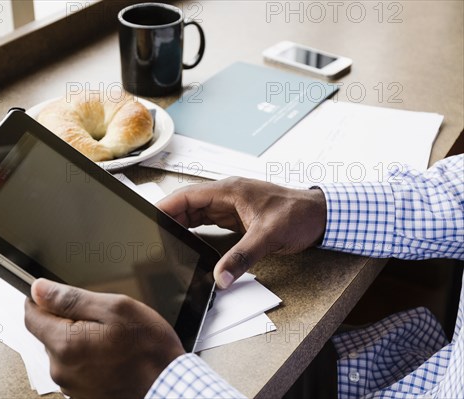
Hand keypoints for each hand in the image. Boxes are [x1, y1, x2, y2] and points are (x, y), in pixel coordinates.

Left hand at [24, 279, 184, 397]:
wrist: (169, 386)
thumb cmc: (149, 349)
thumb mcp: (115, 308)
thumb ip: (71, 298)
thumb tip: (39, 289)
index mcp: (65, 344)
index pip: (31, 315)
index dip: (42, 300)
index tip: (54, 294)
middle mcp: (61, 369)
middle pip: (48, 333)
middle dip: (68, 320)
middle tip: (101, 318)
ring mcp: (71, 385)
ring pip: (64, 351)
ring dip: (80, 340)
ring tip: (111, 338)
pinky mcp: (83, 395)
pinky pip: (77, 368)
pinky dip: (89, 358)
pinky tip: (112, 355)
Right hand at [157, 177, 326, 287]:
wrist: (320, 215)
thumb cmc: (298, 215)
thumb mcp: (269, 236)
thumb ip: (243, 257)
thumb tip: (220, 278)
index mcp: (228, 191)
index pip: (186, 196)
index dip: (164, 208)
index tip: (147, 220)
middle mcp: (225, 195)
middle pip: (186, 205)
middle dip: (167, 220)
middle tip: (151, 239)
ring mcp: (229, 206)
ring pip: (195, 213)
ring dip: (179, 225)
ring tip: (163, 242)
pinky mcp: (235, 217)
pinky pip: (206, 221)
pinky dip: (193, 230)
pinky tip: (185, 241)